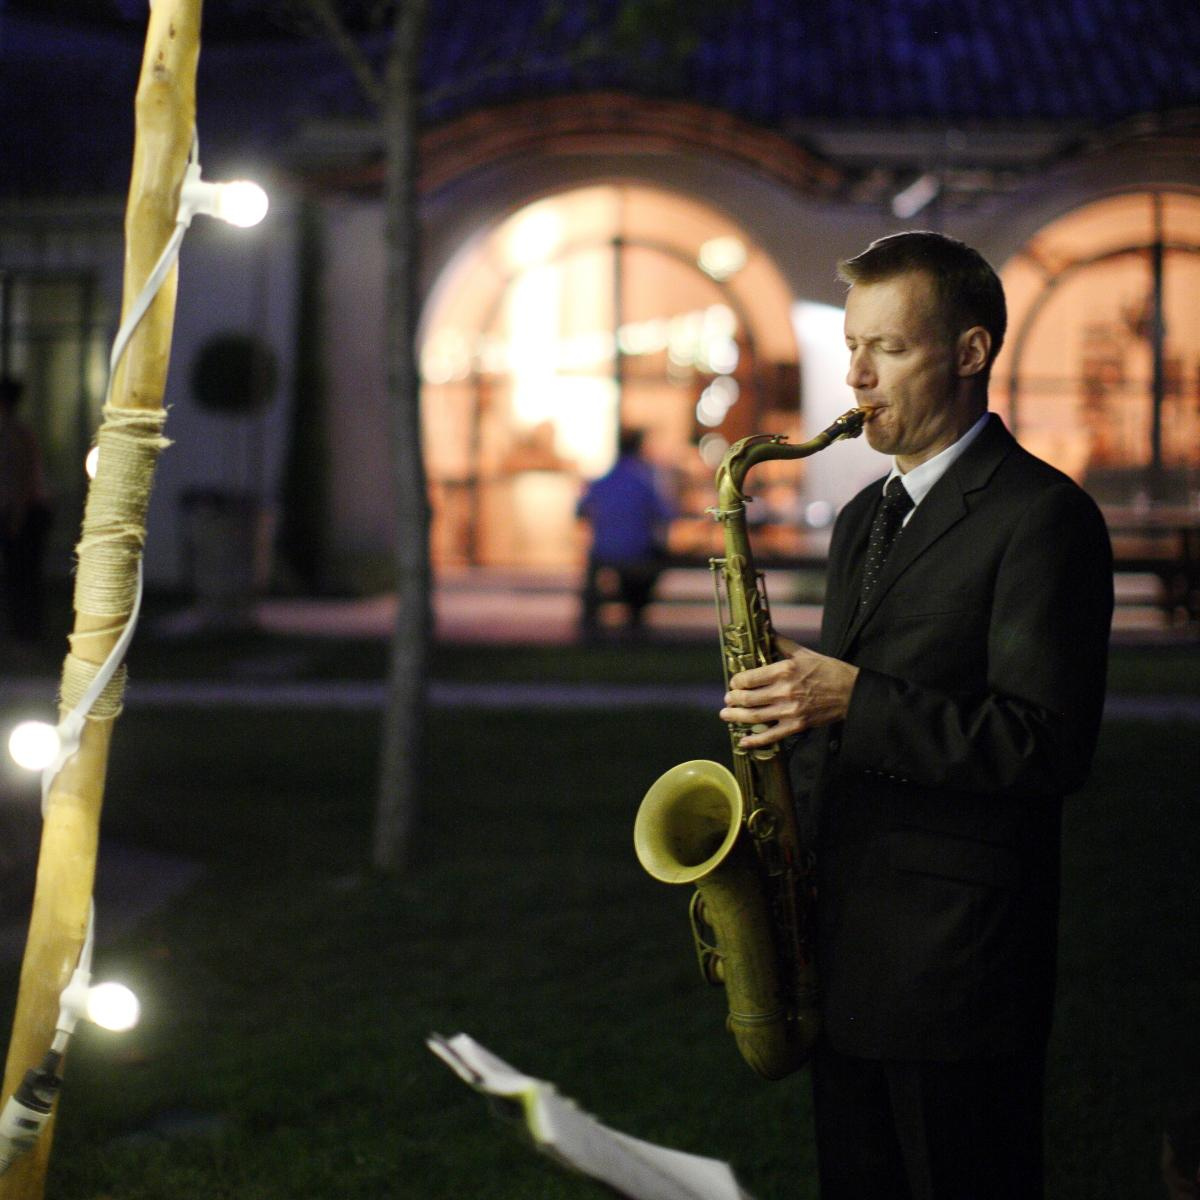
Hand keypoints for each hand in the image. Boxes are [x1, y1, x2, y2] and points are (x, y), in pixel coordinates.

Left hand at [719, 643, 859, 748]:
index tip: (734, 683)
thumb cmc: (827, 669)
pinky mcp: (796, 726)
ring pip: (754, 717)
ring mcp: (790, 711)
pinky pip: (771, 736)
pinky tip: (743, 741)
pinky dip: (754, 741)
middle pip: (748, 698)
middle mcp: (784, 691)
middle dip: (733, 700)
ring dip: (736, 717)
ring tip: (726, 715)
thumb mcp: (803, 652)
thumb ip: (779, 642)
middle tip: (727, 700)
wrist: (851, 692)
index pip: (749, 678)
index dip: (736, 682)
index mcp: (784, 670)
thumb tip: (763, 624)